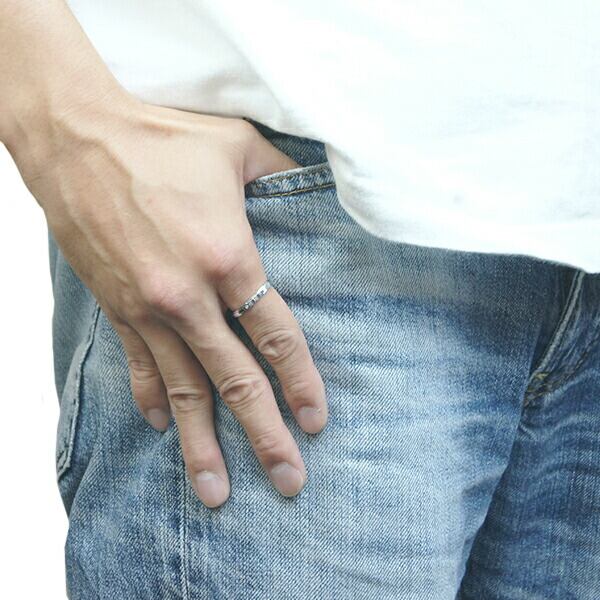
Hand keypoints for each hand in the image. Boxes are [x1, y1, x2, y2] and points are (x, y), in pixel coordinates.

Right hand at [16, 95, 327, 506]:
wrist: (76, 136)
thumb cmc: (161, 138)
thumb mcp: (239, 147)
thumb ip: (285, 176)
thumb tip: (317, 189)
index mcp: (227, 257)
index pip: (276, 336)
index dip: (301, 381)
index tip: (316, 420)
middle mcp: (188, 296)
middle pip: (236, 381)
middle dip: (265, 436)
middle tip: (288, 481)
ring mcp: (147, 308)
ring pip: (183, 391)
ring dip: (201, 443)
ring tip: (216, 492)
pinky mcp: (115, 306)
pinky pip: (140, 366)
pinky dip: (153, 399)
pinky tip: (163, 426)